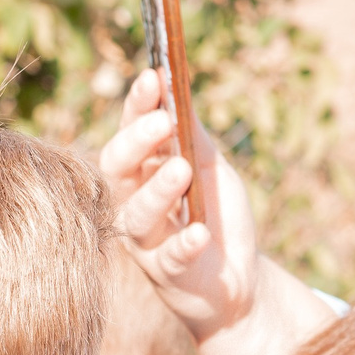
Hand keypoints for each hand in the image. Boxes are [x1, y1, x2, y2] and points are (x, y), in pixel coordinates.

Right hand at [96, 68, 262, 345]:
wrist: (237, 276)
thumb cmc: (216, 215)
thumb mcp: (211, 168)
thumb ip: (193, 136)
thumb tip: (176, 87)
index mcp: (142, 173)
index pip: (129, 134)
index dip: (136, 107)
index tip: (153, 78)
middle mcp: (134, 204)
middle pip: (117, 170)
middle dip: (136, 143)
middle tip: (163, 122)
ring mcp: (148, 241)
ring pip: (137, 215)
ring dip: (157, 191)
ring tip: (182, 170)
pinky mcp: (168, 274)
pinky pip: (170, 259)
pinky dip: (184, 245)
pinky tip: (200, 232)